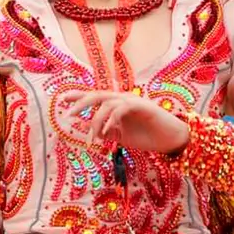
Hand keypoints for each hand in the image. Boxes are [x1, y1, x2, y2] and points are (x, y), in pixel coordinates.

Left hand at [61, 91, 189, 153]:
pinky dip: (111, 119)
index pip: (95, 97)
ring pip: (107, 102)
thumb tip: (88, 130)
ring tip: (94, 138)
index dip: (79, 96)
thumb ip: (106, 132)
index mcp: (118, 105)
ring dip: (96, 120)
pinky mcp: (143, 106)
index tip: (62, 99)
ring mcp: (133, 101)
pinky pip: (121, 108)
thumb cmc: (148, 137)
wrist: (172, 139)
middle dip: (81, 102)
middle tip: (68, 113)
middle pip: (98, 95)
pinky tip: (107, 132)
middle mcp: (124, 99)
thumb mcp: (122, 136)